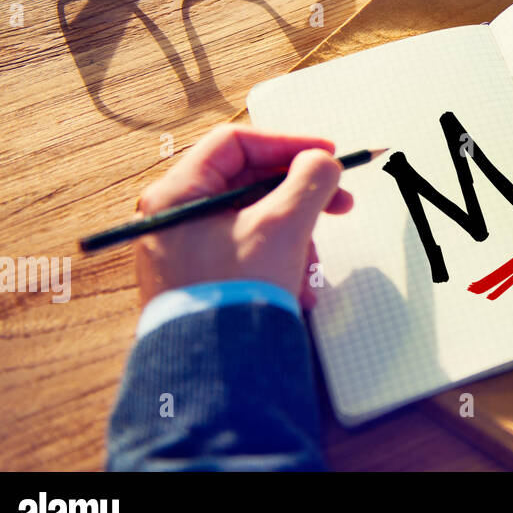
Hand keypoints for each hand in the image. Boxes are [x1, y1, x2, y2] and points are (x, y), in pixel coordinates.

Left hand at [132, 124, 353, 309]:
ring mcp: (186, 250)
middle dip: (299, 197)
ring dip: (294, 235)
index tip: (324, 156)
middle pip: (249, 183)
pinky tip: (297, 286)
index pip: (236, 143)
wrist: (215, 370)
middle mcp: (174, 218)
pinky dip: (279, 259)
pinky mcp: (201, 277)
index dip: (286, 143)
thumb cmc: (234, 294)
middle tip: (338, 203)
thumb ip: (310, 180)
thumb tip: (322, 162)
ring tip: (311, 266)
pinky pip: (248, 251)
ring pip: (254, 219)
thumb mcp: (283, 225)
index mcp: (177, 194)